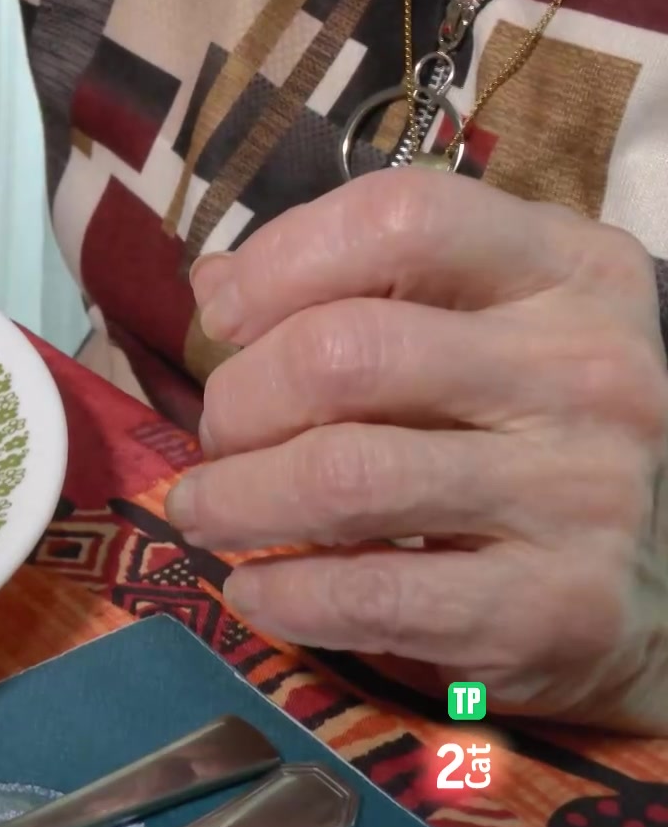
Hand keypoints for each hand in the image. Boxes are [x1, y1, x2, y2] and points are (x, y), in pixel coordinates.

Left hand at [168, 169, 667, 732]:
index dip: (281, 260)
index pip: (401, 220)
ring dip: (236, 499)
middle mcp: (586, 370)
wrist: (665, 568)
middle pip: (344, 355)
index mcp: (567, 270)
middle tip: (218, 436)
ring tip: (204, 512)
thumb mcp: (481, 316)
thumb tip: (214, 286)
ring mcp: (580, 492)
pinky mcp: (558, 606)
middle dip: (239, 401)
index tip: (225, 316)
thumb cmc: (529, 419)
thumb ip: (357, 283)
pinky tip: (256, 588)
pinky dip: (283, 594)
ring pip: (342, 477)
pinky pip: (373, 595)